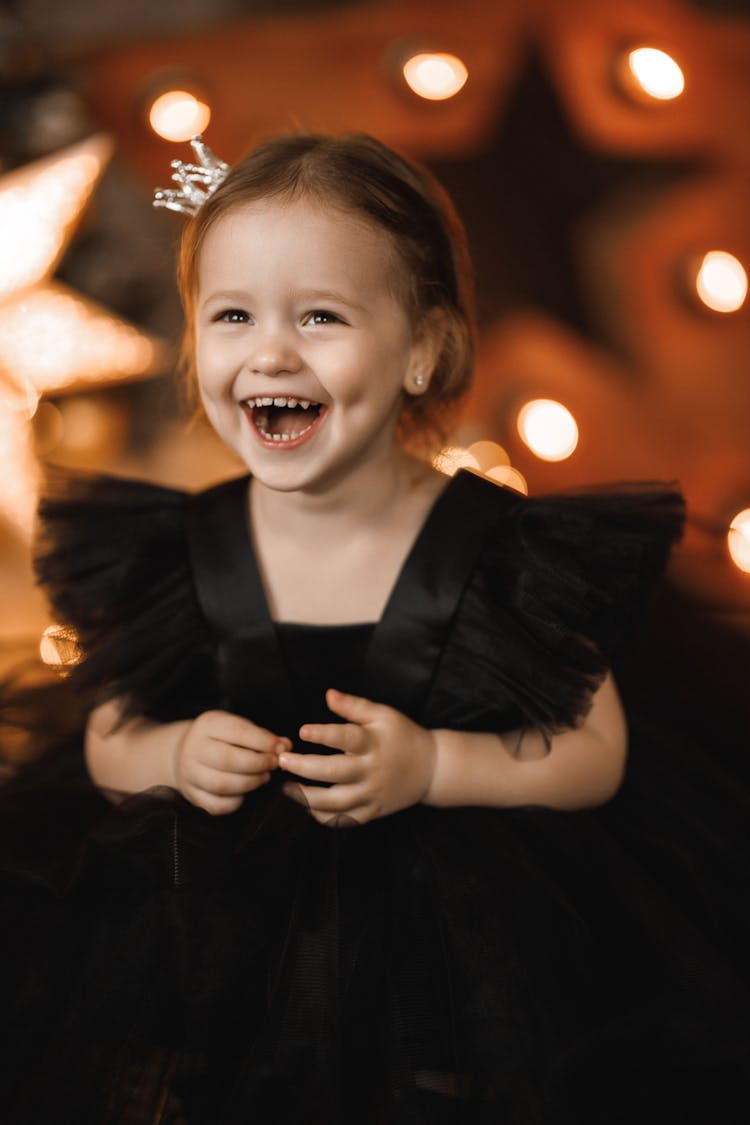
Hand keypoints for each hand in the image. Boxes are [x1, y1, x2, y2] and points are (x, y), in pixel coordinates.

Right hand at [174, 710, 289, 815]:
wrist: (185, 752)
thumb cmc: (221, 739)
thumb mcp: (238, 728)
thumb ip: (262, 736)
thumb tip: (286, 746)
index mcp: (208, 724)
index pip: (237, 732)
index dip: (263, 741)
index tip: (281, 748)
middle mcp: (194, 748)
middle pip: (227, 760)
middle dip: (257, 764)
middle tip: (274, 765)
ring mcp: (189, 773)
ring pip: (221, 784)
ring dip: (249, 783)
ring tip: (264, 778)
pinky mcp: (192, 795)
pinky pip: (216, 805)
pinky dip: (235, 802)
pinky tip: (246, 793)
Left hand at [278, 689, 436, 825]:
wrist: (431, 768)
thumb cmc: (402, 735)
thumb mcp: (383, 714)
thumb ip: (354, 705)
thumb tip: (328, 694)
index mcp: (373, 743)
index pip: (346, 738)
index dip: (324, 734)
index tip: (302, 731)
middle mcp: (371, 771)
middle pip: (334, 773)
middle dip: (304, 768)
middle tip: (281, 761)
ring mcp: (372, 795)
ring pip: (335, 803)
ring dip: (306, 797)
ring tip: (286, 788)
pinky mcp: (372, 811)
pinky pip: (344, 820)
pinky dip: (323, 817)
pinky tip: (308, 805)